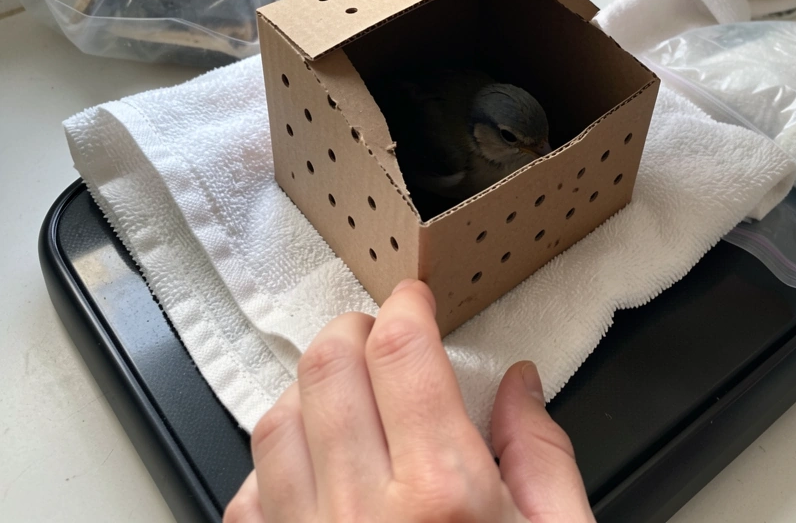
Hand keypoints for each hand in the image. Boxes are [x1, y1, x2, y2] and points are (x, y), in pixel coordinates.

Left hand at [224, 279, 593, 521]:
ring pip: (277, 420)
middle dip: (355, 330)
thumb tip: (521, 386)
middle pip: (329, 367)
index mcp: (445, 496)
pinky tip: (314, 467)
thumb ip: (543, 456)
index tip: (415, 298)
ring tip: (345, 390)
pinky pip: (250, 494)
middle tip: (380, 332)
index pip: (402, 351)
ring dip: (311, 386)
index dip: (407, 305)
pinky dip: (276, 461)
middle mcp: (365, 515)